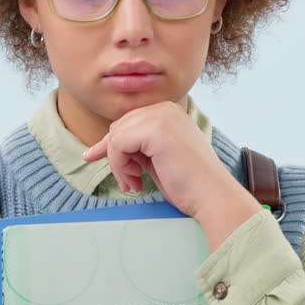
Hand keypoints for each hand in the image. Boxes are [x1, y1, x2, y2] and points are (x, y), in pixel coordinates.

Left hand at [82, 100, 262, 249]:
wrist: (212, 195)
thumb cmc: (189, 183)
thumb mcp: (156, 158)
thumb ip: (136, 147)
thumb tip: (104, 147)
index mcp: (169, 112)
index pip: (128, 123)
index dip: (110, 144)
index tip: (92, 156)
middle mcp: (165, 108)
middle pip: (119, 127)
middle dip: (115, 156)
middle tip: (129, 180)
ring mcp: (161, 116)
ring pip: (116, 136)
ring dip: (119, 164)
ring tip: (135, 181)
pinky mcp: (155, 129)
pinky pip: (118, 144)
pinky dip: (119, 165)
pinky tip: (136, 179)